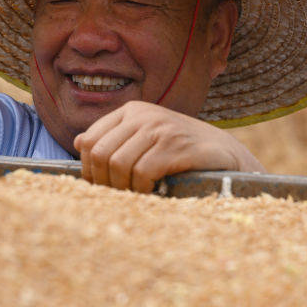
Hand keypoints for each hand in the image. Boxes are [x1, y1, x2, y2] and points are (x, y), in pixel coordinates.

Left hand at [73, 101, 264, 192]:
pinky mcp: (176, 146)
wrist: (227, 154)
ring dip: (123, 187)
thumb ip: (115, 139)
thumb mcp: (145, 138)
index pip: (89, 139)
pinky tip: (152, 191)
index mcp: (131, 111)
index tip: (98, 185)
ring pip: (118, 164)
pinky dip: (142, 188)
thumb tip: (79, 143)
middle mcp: (143, 115)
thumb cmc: (180, 151)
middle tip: (115, 195)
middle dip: (103, 181)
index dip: (89, 167)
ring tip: (134, 195)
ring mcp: (161, 128)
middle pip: (101, 153)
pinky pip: (142, 172)